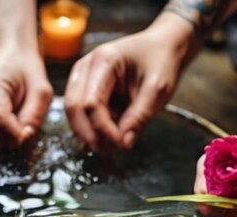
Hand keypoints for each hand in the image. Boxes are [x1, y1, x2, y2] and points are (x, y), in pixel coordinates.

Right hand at [0, 47, 52, 149]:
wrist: (8, 54)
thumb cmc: (27, 71)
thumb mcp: (40, 90)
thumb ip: (34, 117)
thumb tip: (26, 147)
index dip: (15, 135)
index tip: (28, 138)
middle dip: (8, 141)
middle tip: (22, 135)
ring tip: (12, 133)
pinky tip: (0, 133)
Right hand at [64, 20, 189, 151]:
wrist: (163, 46)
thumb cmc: (161, 61)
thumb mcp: (158, 89)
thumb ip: (140, 116)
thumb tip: (124, 143)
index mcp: (103, 60)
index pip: (91, 103)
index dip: (103, 128)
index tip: (122, 144)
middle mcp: (85, 66)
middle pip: (74, 108)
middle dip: (90, 134)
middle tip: (112, 150)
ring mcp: (82, 76)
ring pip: (73, 113)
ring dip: (90, 132)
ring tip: (114, 142)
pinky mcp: (84, 87)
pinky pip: (80, 113)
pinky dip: (92, 126)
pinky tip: (111, 130)